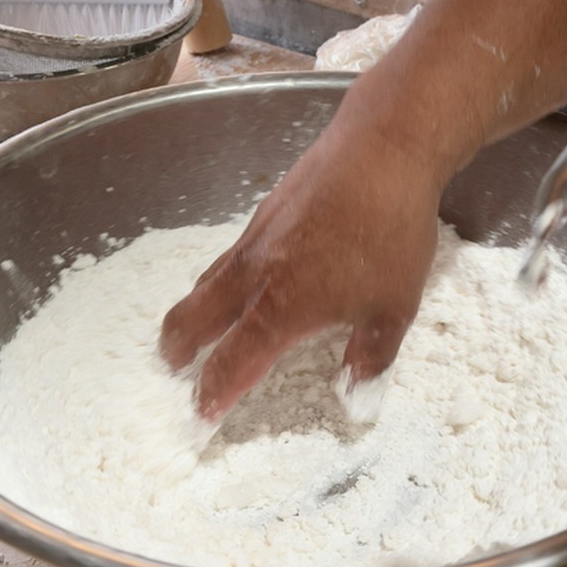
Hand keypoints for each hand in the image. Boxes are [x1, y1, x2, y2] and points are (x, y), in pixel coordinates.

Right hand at [160, 96, 446, 421]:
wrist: (383, 148)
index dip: (212, 394)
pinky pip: (231, 253)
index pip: (233, 363)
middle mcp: (255, 275)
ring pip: (209, 281)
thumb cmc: (390, 234)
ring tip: (199, 321)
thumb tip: (355, 398)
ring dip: (196, 309)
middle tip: (172, 363)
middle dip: (179, 346)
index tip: (199, 417)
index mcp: (281, 310)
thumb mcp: (394, 310)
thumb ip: (370, 358)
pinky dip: (224, 276)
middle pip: (194, 317)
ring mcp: (256, 237)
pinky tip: (246, 273)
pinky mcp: (266, 208)